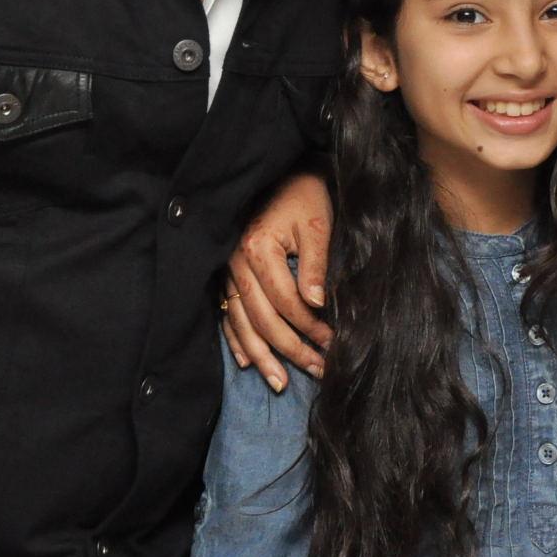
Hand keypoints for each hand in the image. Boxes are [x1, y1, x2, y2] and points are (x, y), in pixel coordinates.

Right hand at [223, 169, 334, 391]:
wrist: (280, 173)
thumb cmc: (304, 195)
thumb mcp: (317, 223)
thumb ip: (315, 264)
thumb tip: (316, 305)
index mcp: (258, 249)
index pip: (284, 301)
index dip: (309, 327)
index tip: (332, 343)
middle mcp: (235, 263)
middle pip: (261, 319)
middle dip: (290, 350)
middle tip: (317, 371)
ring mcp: (225, 270)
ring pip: (240, 323)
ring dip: (262, 355)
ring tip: (280, 383)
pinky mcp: (223, 274)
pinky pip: (226, 314)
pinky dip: (237, 340)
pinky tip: (248, 361)